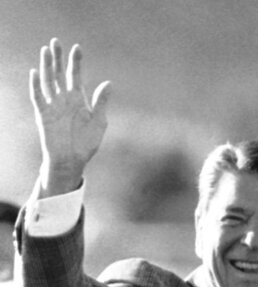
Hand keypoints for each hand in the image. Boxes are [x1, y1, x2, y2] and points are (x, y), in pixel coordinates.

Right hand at [30, 38, 110, 195]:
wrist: (73, 161)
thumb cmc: (86, 143)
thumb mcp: (99, 122)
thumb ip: (101, 102)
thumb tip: (109, 83)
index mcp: (78, 98)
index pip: (75, 75)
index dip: (76, 62)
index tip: (77, 48)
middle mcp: (64, 98)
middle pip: (58, 73)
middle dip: (57, 58)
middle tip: (56, 41)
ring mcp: (53, 105)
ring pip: (47, 81)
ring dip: (46, 66)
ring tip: (45, 50)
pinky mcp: (43, 114)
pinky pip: (38, 97)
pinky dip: (35, 85)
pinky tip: (35, 72)